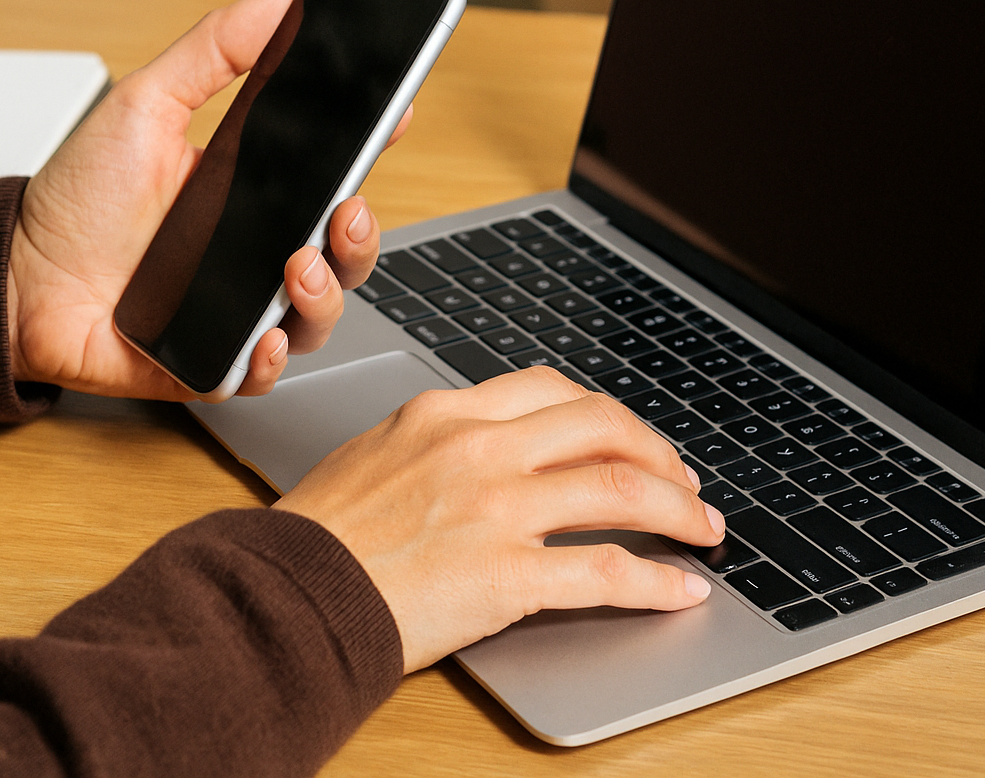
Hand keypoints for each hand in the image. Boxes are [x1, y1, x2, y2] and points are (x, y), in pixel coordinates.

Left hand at [6, 0, 410, 400]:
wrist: (14, 277)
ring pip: (316, 317)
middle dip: (361, 238)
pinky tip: (258, 337)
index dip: (370, 153)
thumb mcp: (146, 105)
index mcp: (253, 194)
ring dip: (324, 296)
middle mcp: (254, 256)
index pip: (332, 177)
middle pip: (343, 255)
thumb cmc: (76, 198)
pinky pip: (260, 372)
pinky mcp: (208, 361)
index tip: (393, 119)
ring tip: (296, 271)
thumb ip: (217, 52)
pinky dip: (268, 361)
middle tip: (345, 212)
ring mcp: (237, 311)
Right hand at [273, 368, 725, 671]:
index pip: (550, 389)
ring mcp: (495, 508)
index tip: (628, 438)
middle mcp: (478, 448)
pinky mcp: (505, 574)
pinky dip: (658, 582)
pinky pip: (607, 570)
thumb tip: (483, 452)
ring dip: (679, 510)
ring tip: (704, 530)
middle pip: (602, 425)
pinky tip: (681, 592)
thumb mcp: (373, 457)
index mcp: (445, 414)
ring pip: (621, 487)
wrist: (279, 594)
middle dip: (660, 452)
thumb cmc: (315, 538)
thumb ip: (435, 444)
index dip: (607, 414)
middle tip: (684, 482)